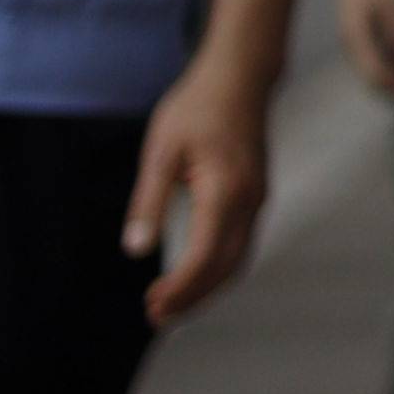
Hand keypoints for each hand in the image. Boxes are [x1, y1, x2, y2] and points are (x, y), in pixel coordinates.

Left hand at [122, 59, 272, 323]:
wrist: (240, 77)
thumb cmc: (196, 108)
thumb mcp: (161, 151)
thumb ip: (149, 202)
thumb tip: (136, 251)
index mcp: (225, 191)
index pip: (205, 257)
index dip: (180, 287)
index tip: (151, 305)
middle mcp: (249, 202)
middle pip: (226, 268)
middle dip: (193, 298)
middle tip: (155, 317)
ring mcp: (257, 200)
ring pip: (238, 260)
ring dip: (207, 288)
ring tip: (171, 305)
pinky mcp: (255, 196)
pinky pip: (241, 245)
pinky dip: (218, 269)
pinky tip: (194, 274)